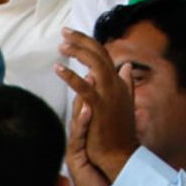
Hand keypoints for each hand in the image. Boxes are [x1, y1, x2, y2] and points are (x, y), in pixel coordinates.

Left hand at [56, 29, 139, 181]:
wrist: (121, 152)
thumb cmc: (120, 129)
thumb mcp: (125, 101)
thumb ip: (126, 82)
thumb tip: (126, 66)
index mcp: (118, 81)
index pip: (103, 54)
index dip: (88, 43)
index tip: (72, 36)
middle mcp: (115, 83)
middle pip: (99, 53)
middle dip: (81, 40)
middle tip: (64, 32)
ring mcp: (109, 94)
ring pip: (95, 64)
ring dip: (78, 52)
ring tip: (62, 47)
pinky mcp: (99, 106)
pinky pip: (84, 87)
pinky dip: (71, 76)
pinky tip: (59, 69)